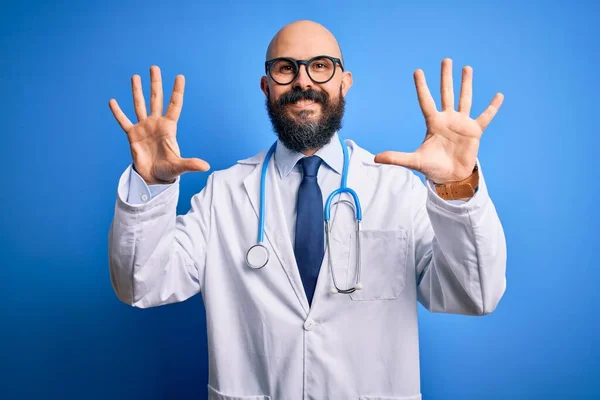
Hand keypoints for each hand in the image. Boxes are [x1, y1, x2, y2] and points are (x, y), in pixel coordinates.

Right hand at [108, 66, 209, 184]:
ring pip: (140, 105)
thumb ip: (191, 164)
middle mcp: (156, 124)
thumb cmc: (168, 171)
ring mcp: (144, 128)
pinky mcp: (132, 135)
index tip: (180, 76)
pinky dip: (118, 112)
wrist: (153, 178)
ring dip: (137, 91)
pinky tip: (112, 101)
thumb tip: (206, 167)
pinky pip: (123, 121)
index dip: (177, 91)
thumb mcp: (179, 166)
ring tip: (135, 76)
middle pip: (156, 99)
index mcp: (169, 128)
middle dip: (155, 84)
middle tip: (154, 67)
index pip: (174, 105)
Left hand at [374, 58, 502, 182]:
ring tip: (466, 68)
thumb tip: (376, 159)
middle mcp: (447, 119)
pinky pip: (485, 117)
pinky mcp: (474, 131)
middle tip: (446, 60)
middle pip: (446, 94)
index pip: (426, 101)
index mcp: (433, 123)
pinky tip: (499, 95)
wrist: (450, 177)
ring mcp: (461, 124)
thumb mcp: (414, 161)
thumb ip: (396, 158)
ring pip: (464, 99)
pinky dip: (492, 107)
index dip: (422, 87)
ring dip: (466, 84)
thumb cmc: (432, 168)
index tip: (418, 71)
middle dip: (446, 77)